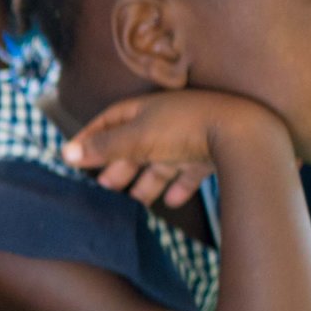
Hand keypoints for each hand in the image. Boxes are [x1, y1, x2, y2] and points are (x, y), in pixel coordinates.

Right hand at [60, 88, 286, 209]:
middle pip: (135, 143)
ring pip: (162, 161)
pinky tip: (173, 202)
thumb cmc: (185, 129)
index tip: (74, 156)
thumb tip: (65, 153)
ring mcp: (191, 136)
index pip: (110, 120)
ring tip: (136, 200)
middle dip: (119, 164)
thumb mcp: (137, 138)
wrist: (244, 133)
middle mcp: (168, 120)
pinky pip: (191, 172)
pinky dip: (179, 187)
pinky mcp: (213, 153)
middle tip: (104, 185)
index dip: (91, 137)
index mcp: (147, 109)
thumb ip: (103, 147)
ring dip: (147, 180)